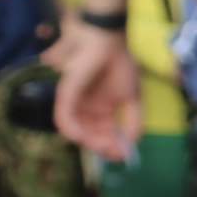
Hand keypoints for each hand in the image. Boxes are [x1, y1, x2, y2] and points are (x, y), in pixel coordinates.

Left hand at [48, 16, 142, 160]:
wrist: (106, 39)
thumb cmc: (119, 64)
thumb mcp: (133, 97)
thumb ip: (133, 122)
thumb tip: (130, 146)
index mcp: (101, 107)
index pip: (103, 132)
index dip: (112, 146)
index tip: (121, 156)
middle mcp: (85, 107)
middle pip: (89, 134)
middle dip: (101, 146)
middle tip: (112, 153)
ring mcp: (73, 101)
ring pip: (75, 130)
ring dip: (89, 142)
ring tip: (102, 146)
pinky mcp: (65, 94)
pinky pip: (63, 118)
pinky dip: (73, 131)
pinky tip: (85, 138)